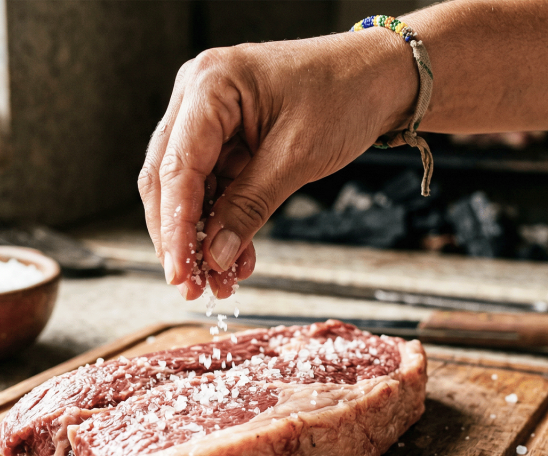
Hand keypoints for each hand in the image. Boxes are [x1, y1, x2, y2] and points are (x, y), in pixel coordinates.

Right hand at [138, 30, 415, 299]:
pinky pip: (212, 188)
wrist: (379, 77)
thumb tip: (215, 255)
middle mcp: (197, 94)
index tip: (180, 272)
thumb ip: (249, 206)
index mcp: (209, 84)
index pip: (177, 167)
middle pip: (168, 178)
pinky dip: (222, 223)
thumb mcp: (296, 156)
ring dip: (201, 237)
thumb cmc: (345, 94)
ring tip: (218, 281)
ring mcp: (207, 116)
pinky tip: (234, 258)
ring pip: (187, 189)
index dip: (175, 227)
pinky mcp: (224, 137)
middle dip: (179, 237)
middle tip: (191, 285)